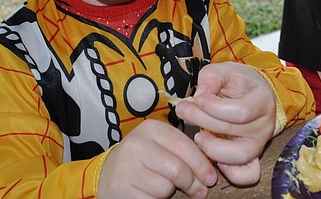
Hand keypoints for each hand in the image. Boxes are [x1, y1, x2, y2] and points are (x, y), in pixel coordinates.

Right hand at [97, 119, 216, 198]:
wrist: (109, 173)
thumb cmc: (144, 159)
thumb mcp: (162, 146)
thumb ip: (185, 151)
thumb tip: (208, 173)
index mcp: (151, 129)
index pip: (185, 147)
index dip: (202, 165)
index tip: (211, 178)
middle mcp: (136, 145)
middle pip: (178, 170)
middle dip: (192, 183)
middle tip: (198, 190)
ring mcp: (126, 167)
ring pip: (165, 187)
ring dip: (170, 192)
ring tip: (165, 187)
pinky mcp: (120, 189)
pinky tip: (151, 193)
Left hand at [176, 62, 276, 185]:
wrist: (253, 94)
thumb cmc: (239, 82)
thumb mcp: (226, 70)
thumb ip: (212, 77)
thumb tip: (201, 94)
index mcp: (262, 101)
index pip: (241, 111)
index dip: (215, 107)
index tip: (197, 98)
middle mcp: (264, 125)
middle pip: (233, 130)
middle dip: (202, 121)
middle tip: (184, 110)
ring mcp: (259, 144)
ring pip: (238, 156)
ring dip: (212, 148)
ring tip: (197, 137)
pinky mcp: (252, 158)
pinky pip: (248, 174)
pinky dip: (232, 173)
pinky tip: (214, 159)